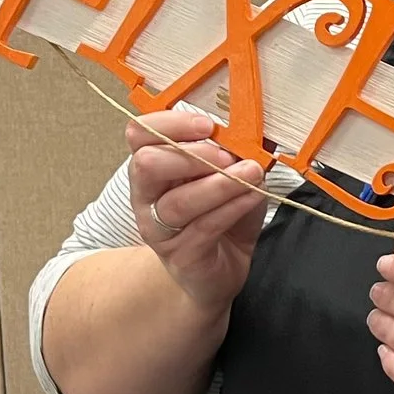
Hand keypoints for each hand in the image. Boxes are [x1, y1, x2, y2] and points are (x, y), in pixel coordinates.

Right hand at [127, 109, 267, 312]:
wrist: (221, 269)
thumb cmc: (222, 216)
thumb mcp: (228, 175)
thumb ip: (231, 153)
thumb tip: (248, 133)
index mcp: (153, 167)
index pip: (140, 134)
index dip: (170, 123)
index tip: (207, 125)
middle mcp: (147, 196)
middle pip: (148, 164)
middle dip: (191, 155)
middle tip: (227, 155)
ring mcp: (159, 228)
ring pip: (178, 201)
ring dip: (220, 183)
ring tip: (252, 173)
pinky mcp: (181, 255)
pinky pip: (204, 226)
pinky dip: (232, 207)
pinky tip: (252, 196)